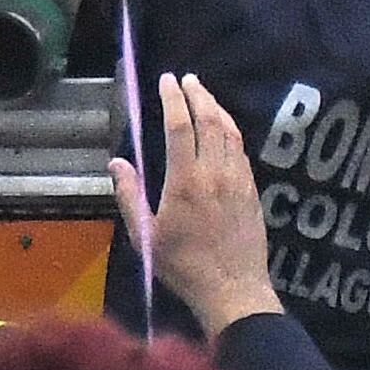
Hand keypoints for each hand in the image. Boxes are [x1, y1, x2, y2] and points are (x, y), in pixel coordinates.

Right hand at [109, 73, 279, 332]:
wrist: (233, 290)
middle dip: (197, 94)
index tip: (166, 80)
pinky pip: (241, 150)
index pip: (180, 126)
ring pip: (230, 132)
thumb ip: (130, 197)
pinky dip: (230, 131)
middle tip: (186, 79)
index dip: (172, 99)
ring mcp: (238, 180)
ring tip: (204, 95)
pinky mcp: (252, 191)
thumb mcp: (145, 237)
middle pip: (209, 120)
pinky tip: (223, 130)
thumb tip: (117, 163)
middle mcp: (215, 173)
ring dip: (216, 108)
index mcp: (185, 181)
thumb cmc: (183, 266)